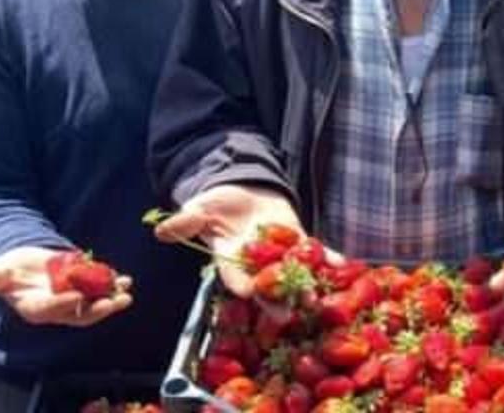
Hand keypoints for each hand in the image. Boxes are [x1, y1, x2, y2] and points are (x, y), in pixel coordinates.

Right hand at [0, 246, 131, 326]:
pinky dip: (113, 286)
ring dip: (111, 300)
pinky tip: (125, 280)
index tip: (77, 297)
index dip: (63, 305)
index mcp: (34, 308)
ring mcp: (71, 301)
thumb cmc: (8, 271)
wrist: (24, 264)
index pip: (49, 310)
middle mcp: (56, 309)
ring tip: (126, 293)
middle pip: (78, 315)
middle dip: (97, 310)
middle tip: (114, 302)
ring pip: (93, 305)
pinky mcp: (82, 289)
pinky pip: (100, 290)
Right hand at [153, 184, 319, 299]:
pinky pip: (313, 251)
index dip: (241, 285)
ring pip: (293, 272)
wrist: (243, 190)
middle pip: (266, 285)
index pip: (234, 277)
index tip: (249, 292)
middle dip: (277, 298)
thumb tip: (162, 230)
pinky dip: (327, 256)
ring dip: (306, 282)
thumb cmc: (217, 204)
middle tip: (289, 312)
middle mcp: (256, 263)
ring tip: (317, 294)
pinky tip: (341, 262)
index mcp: (230, 259)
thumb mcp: (200, 209)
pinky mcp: (298, 240)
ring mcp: (279, 253)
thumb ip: (186, 222)